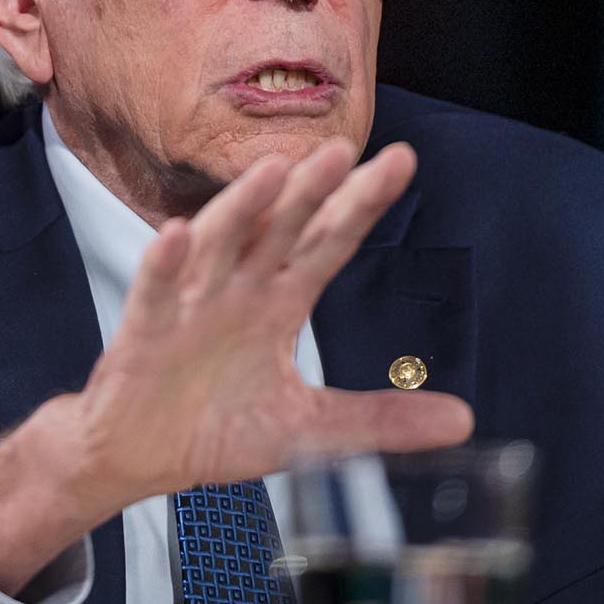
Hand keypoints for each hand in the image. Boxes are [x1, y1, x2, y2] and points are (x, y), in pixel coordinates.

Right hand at [0, 140, 473, 593]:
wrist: (139, 454)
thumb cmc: (217, 427)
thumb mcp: (310, 430)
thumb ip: (380, 419)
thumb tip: (463, 419)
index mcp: (278, 304)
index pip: (328, 243)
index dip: (361, 203)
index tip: (401, 159)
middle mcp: (238, 292)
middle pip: (279, 231)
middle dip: (310, 192)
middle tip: (341, 149)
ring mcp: (190, 307)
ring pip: (219, 245)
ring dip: (242, 207)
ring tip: (271, 170)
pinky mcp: (145, 334)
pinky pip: (155, 293)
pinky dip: (163, 265)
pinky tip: (174, 235)